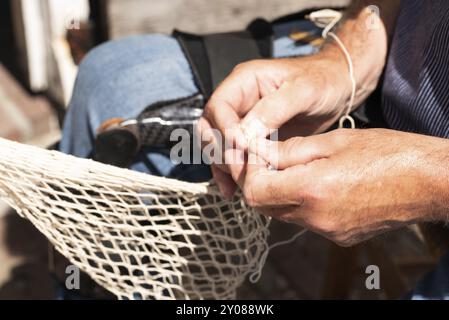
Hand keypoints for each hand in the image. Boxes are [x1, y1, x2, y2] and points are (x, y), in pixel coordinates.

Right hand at [198, 53, 350, 197]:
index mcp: (244, 80)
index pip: (218, 106)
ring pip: (217, 144)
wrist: (338, 88)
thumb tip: (243, 135)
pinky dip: (231, 171)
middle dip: (219, 150)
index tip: (239, 149)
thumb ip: (273, 109)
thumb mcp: (302, 90)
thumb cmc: (323, 81)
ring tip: (234, 186)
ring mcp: (243, 119)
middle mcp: (238, 99)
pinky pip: (232, 155)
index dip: (224, 130)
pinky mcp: (251, 137)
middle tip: (237, 171)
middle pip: (210, 127)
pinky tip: (233, 189)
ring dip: (222, 165)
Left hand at [243, 129, 448, 245]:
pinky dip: (302, 204)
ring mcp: (329, 231)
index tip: (256, 154)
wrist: (428, 181)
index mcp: (313, 190)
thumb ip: (290, 151)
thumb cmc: (386, 152)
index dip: (250, 172)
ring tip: (299, 168)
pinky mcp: (340, 237)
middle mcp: (317, 218)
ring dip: (281, 192)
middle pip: (265, 206)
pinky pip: (307, 221)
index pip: (255, 191)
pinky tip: (320, 184)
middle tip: (271, 158)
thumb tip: (259, 152)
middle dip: (260, 182)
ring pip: (284, 214)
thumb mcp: (334, 141)